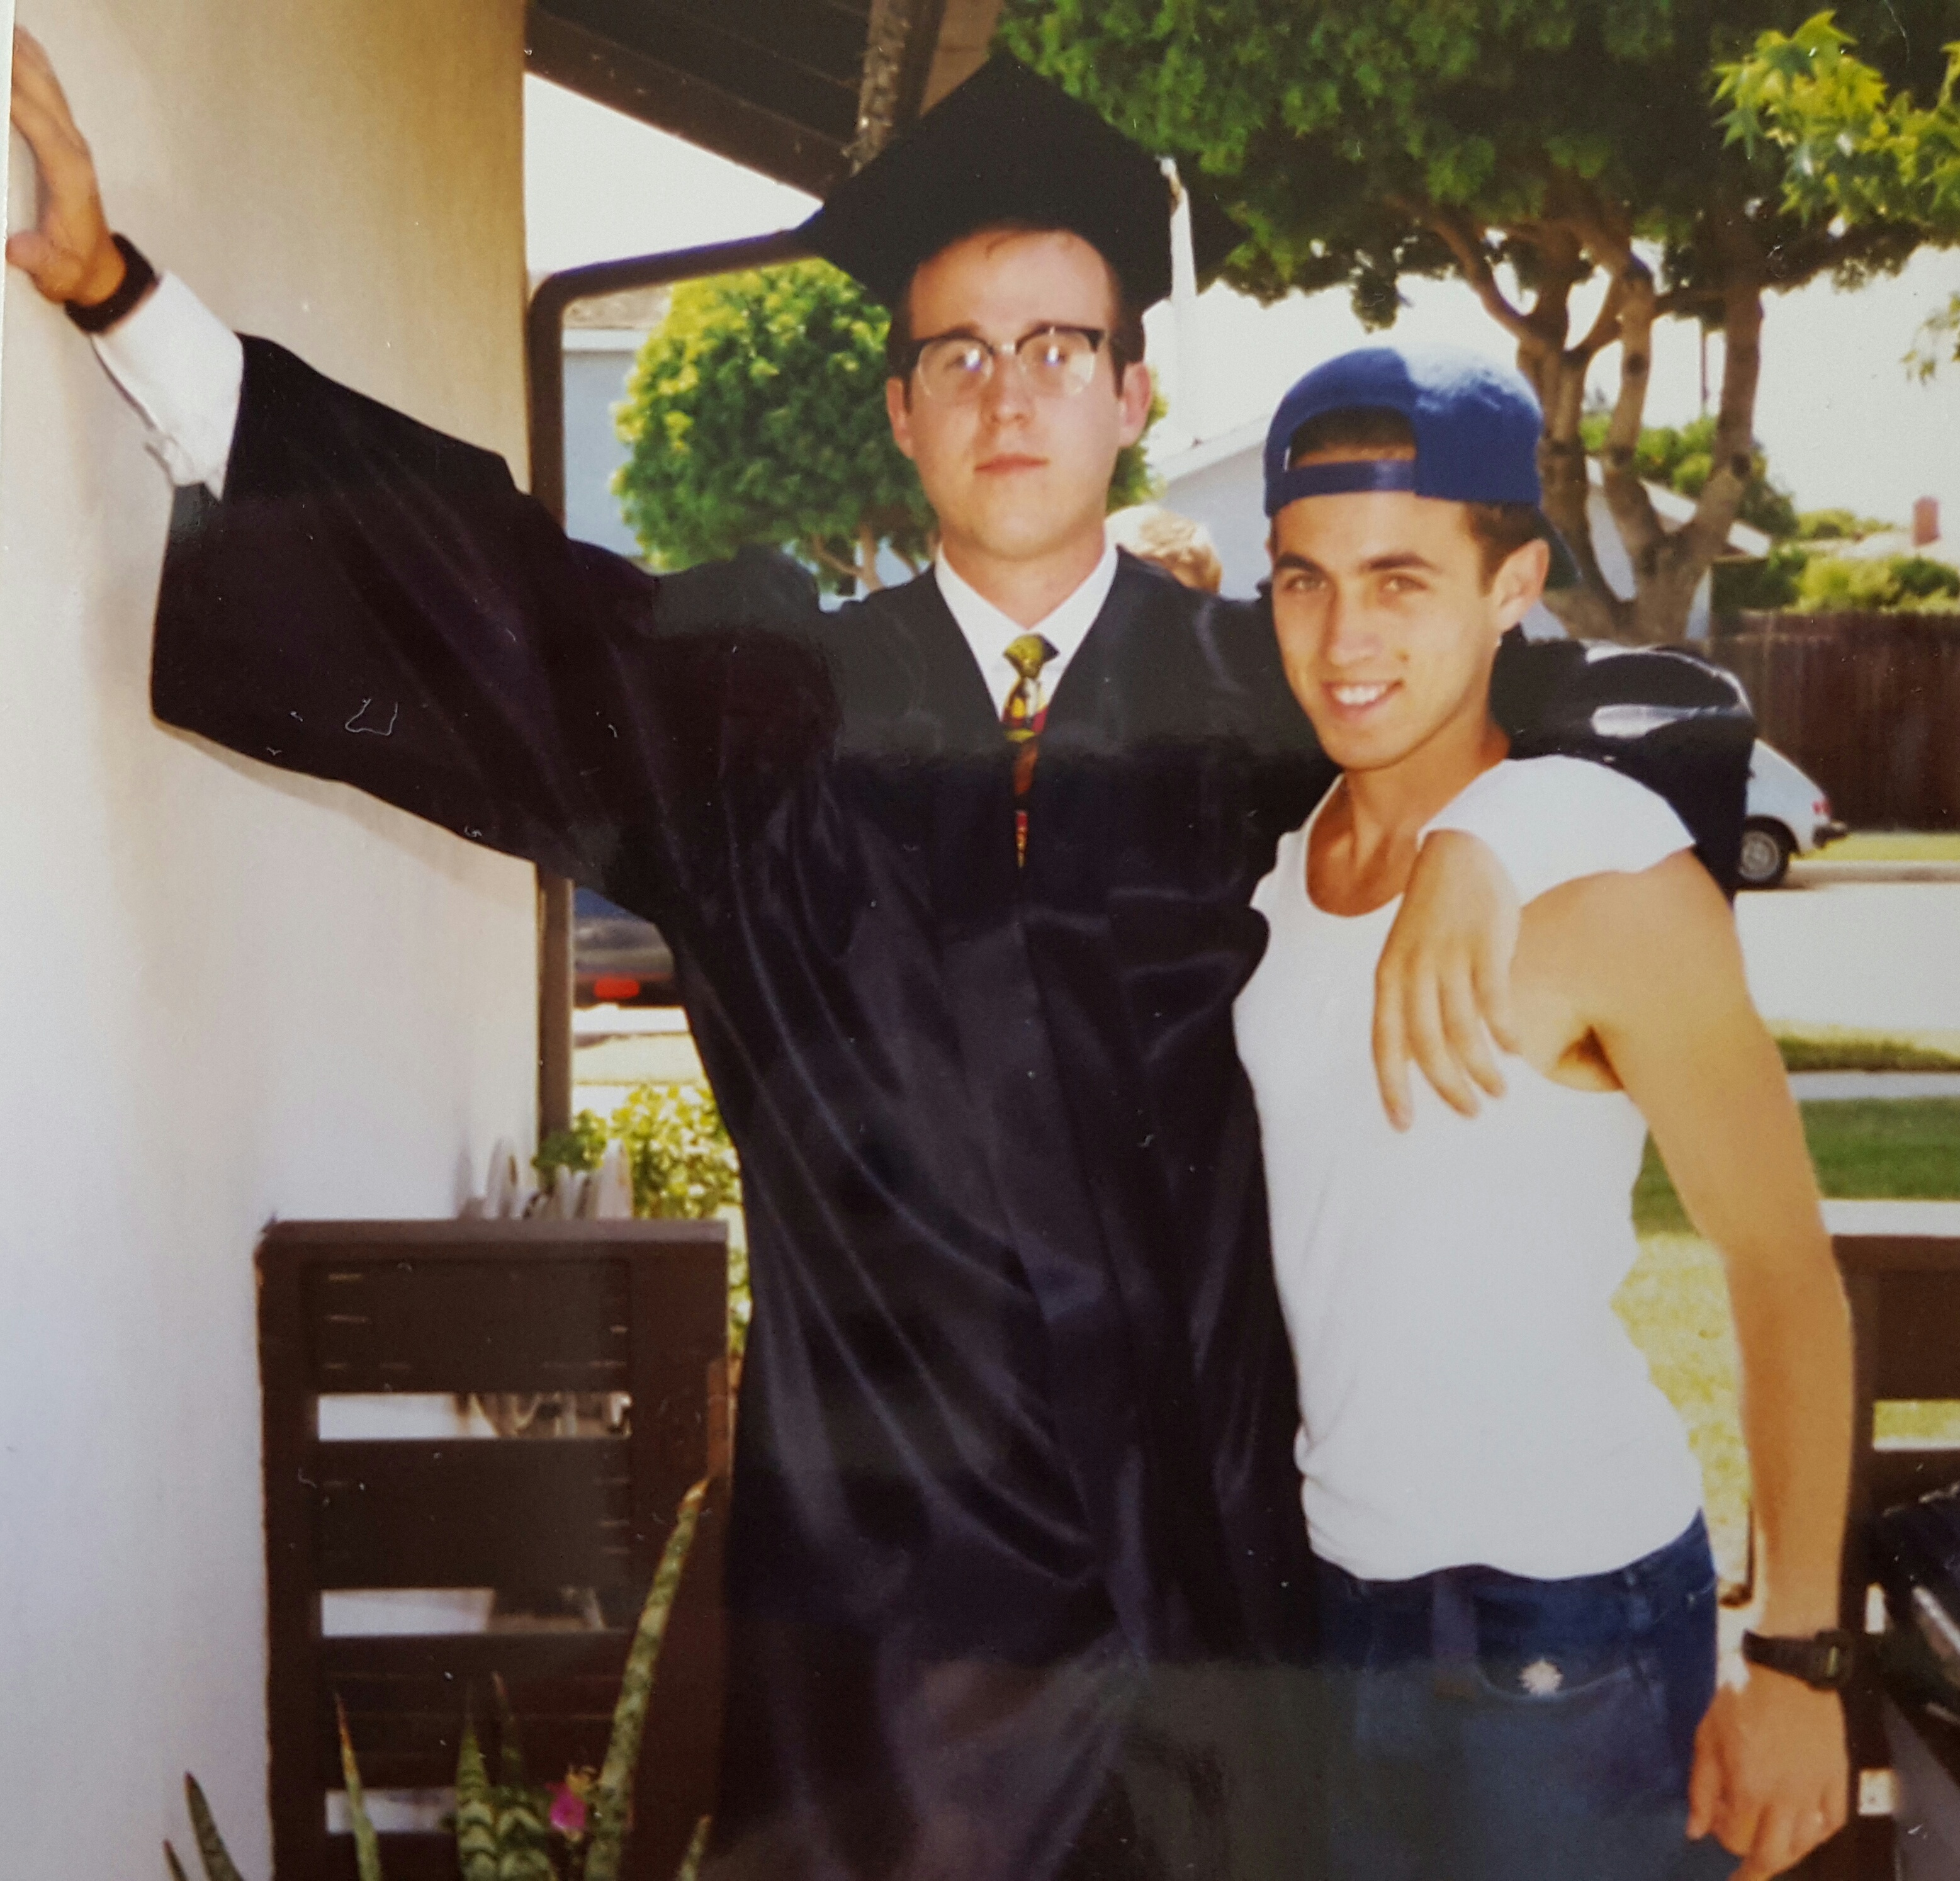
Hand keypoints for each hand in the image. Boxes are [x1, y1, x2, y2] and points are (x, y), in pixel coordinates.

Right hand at [7, 28, 125, 306]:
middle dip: (12, 58)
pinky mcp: (64, 136)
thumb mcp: (54, 271)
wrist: (97, 270)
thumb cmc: (71, 267)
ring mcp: (71, 138)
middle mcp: (73, 148)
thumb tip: (17, 248)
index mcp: (69, 175)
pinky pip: (47, 89)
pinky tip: (17, 38)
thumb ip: (36, 258)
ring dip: (22, 50)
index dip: (14, 100)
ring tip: (3, 22)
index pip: (40, 127)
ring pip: (46, 83)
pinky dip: (31, 60)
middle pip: (43, 92)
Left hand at [1372, 830, 1521, 1128]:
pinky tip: (1515, 1050)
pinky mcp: (1486, 944)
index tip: (1403, 1124)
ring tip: (1497, 1091)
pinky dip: (1505, 1031)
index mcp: (1388, 976)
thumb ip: (1411, 1000)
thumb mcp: (1406, 954)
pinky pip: (1495, 1000)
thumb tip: (1424, 1055)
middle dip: (1447, 1088)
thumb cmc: (1434, 912)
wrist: (1458, 847)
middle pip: (1427, 1046)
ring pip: (1463, 1031)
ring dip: (1482, 1069)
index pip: (1384, 1043)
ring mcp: (1450, 957)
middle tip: (1469, 1111)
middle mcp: (1413, 970)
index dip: (1392, 1086)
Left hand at [1687, 1668, 1848, 1877]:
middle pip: (1772, 1855)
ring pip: (1803, 1845)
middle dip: (1754, 1871)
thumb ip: (1701, 1788)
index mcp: (1748, 1787)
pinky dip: (1817, 1836)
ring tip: (1771, 1856)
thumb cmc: (1741, 1696)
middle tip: (1743, 1877)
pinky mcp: (1839, 1781)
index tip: (1717, 1827)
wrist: (1788, 1668)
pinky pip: (1831, 1824)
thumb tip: (1696, 1832)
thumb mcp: (1707, 1736)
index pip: (1736, 1838)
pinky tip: (1805, 1834)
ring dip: (1785, 1857)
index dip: (1723, 1838)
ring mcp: (1815, 1792)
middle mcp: (1785, 1799)